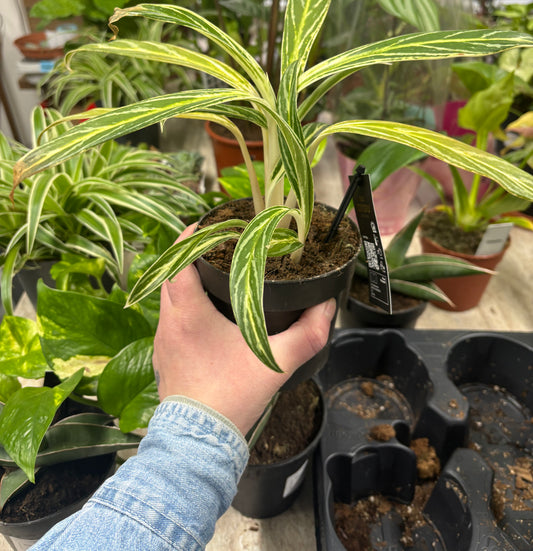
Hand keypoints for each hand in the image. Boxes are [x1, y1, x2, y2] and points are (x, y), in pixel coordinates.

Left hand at [153, 224, 335, 434]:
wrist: (198, 444)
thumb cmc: (231, 396)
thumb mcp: (276, 362)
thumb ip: (307, 333)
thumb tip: (326, 306)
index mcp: (188, 313)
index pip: (177, 260)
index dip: (190, 237)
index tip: (207, 225)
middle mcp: (168, 322)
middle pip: (170, 273)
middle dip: (190, 255)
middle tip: (218, 245)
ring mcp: (162, 341)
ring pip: (168, 297)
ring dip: (185, 280)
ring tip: (215, 274)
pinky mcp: (164, 358)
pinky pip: (170, 319)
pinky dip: (184, 306)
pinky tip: (208, 315)